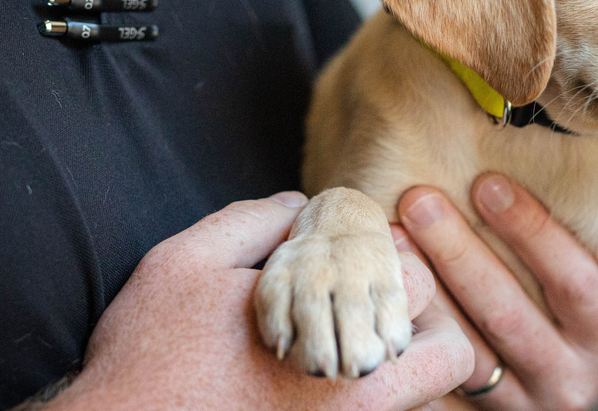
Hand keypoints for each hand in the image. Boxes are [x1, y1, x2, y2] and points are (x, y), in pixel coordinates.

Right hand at [47, 192, 473, 410]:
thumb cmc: (151, 353)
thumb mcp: (190, 262)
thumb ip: (259, 223)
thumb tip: (300, 207)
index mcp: (336, 352)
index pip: (420, 293)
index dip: (397, 261)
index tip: (364, 257)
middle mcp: (355, 406)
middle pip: (446, 356)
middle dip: (418, 318)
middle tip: (371, 299)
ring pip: (415, 391)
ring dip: (392, 354)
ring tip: (341, 327)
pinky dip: (362, 386)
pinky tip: (313, 360)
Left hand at [395, 174, 597, 410]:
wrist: (561, 394)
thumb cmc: (569, 322)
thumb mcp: (583, 293)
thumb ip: (560, 250)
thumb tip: (499, 168)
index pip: (574, 282)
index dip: (532, 231)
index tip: (487, 182)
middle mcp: (569, 379)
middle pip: (508, 313)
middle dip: (459, 252)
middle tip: (419, 200)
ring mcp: (522, 406)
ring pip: (467, 351)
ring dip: (426, 292)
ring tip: (393, 238)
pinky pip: (440, 386)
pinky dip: (413, 340)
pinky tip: (388, 298)